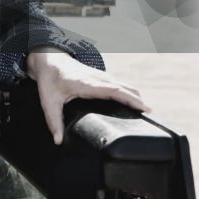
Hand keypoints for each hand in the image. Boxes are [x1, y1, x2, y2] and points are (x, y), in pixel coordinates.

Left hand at [27, 47, 150, 144]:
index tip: (144, 108)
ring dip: (135, 97)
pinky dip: (129, 93)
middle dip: (138, 101)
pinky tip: (133, 104)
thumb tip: (58, 140)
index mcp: (86, 84)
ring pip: (124, 85)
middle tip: (150, 116)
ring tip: (145, 113)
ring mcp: (101, 76)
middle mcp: (97, 78)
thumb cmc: (49, 78)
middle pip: (124, 88)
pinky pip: (120, 85)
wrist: (48, 58)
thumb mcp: (48, 101)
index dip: (130, 99)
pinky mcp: (102, 77)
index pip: (114, 90)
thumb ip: (53, 121)